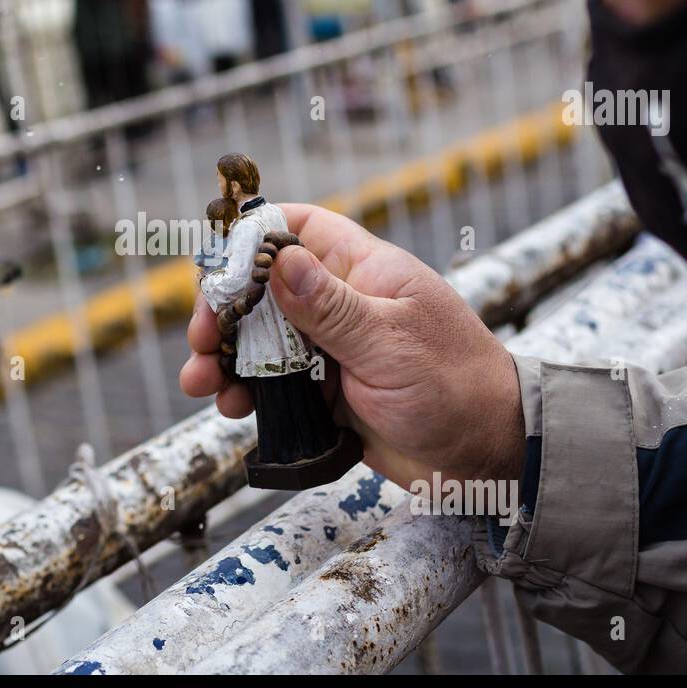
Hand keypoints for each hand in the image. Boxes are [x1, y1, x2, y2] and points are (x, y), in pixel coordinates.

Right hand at [180, 204, 525, 490]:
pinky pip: (274, 385)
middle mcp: (344, 305)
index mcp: (366, 272)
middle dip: (225, 311)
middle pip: (266, 290)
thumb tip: (281, 260)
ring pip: (263, 341)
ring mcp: (333, 350)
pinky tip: (232, 407)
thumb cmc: (456, 388)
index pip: (303, 228)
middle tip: (199, 337)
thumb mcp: (389, 344)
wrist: (487, 459)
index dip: (256, 234)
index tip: (218, 261)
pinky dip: (247, 393)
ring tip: (201, 381)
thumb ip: (331, 307)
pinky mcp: (327, 393)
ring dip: (226, 357)